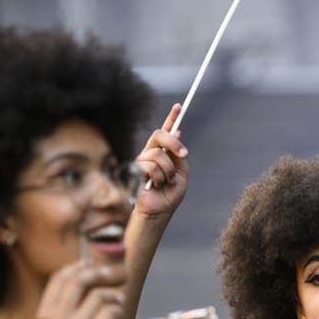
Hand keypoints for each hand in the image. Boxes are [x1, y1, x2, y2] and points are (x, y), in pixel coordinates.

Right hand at [36, 262, 126, 318]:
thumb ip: (68, 301)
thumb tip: (85, 267)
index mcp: (44, 315)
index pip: (58, 279)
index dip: (76, 267)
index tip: (90, 263)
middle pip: (77, 281)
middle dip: (98, 273)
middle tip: (112, 275)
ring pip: (98, 295)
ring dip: (113, 295)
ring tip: (118, 301)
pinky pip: (110, 310)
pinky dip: (118, 308)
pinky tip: (118, 312)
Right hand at [134, 103, 189, 219]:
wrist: (159, 212)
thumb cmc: (169, 195)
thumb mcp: (182, 174)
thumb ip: (179, 156)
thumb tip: (177, 132)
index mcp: (164, 153)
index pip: (166, 132)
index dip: (171, 118)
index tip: (179, 106)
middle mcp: (151, 153)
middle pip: (159, 135)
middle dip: (174, 143)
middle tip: (183, 155)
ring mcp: (142, 160)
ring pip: (157, 154)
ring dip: (167, 171)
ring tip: (166, 182)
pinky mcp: (135, 169)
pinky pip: (150, 166)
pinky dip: (158, 178)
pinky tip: (155, 186)